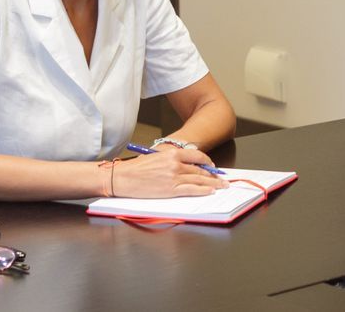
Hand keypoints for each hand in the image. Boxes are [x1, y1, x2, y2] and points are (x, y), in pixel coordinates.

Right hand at [113, 147, 228, 197]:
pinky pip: (192, 189)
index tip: (213, 166)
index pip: (197, 156)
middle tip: (222, 179)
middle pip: (200, 169)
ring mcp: (174, 177)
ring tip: (221, 186)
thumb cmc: (136, 168)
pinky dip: (203, 190)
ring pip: (199, 180)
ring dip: (213, 184)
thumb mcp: (156, 157)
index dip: (207, 162)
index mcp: (172, 153)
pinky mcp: (171, 189)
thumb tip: (185, 165)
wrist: (122, 177)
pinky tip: (210, 191)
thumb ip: (171, 159)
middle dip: (213, 175)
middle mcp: (176, 163)